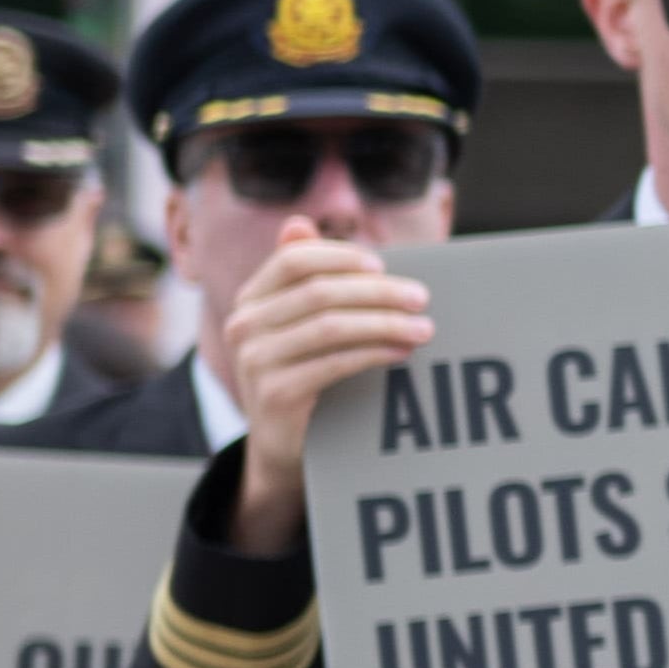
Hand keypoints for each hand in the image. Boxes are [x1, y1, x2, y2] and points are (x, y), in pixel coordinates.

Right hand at [214, 230, 435, 547]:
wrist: (284, 444)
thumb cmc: (305, 372)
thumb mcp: (303, 323)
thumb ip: (306, 278)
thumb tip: (299, 222)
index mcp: (252, 298)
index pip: (293, 259)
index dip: (341, 256)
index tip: (384, 265)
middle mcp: (244, 324)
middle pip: (320, 291)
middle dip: (378, 292)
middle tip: (421, 297)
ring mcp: (254, 359)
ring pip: (330, 325)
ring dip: (384, 322)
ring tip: (423, 327)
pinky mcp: (273, 393)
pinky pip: (333, 363)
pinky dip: (374, 353)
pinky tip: (402, 351)